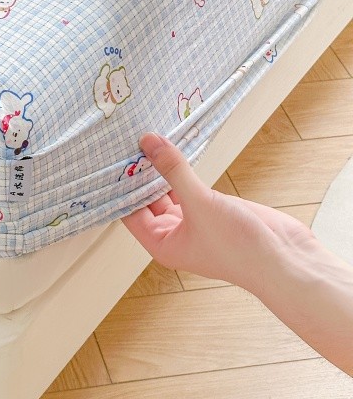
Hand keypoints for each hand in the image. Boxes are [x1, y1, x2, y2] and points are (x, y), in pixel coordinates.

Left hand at [122, 133, 317, 294]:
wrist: (287, 260)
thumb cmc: (240, 247)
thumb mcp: (200, 203)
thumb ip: (173, 171)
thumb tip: (148, 142)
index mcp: (161, 242)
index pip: (128, 210)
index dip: (120, 185)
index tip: (111, 156)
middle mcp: (173, 232)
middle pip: (145, 198)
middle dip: (138, 174)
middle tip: (124, 140)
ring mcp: (193, 219)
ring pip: (166, 189)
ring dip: (159, 168)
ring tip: (144, 137)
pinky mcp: (211, 207)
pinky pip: (187, 183)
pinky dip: (179, 168)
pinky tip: (170, 146)